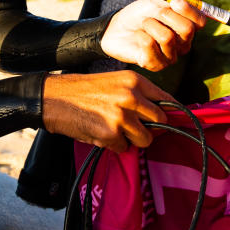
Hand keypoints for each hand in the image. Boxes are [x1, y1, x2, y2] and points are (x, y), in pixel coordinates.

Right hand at [42, 71, 169, 152]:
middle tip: (138, 129)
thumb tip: (161, 114)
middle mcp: (131, 96)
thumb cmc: (83, 91)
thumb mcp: (115, 82)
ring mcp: (122, 116)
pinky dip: (115, 146)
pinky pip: (124, 148)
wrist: (53, 97)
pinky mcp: (110, 134)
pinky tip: (101, 134)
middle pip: (161, 121)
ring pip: (146, 139)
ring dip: (134, 140)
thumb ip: (137, 95)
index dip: (172, 113)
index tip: (175, 121)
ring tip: (117, 132)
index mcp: (135, 81)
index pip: (167, 99)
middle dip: (152, 128)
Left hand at [101, 0, 207, 70]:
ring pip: (167, 37)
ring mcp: (170, 56)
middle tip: (155, 13)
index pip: (201, 21)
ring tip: (144, 24)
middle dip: (167, 16)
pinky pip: (150, 45)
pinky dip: (140, 35)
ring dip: (150, 25)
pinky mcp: (156, 65)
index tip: (174, 1)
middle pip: (187, 30)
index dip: (189, 10)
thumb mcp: (159, 0)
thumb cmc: (140, 14)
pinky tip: (138, 36)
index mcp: (188, 28)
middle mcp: (183, 44)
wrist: (116, 28)